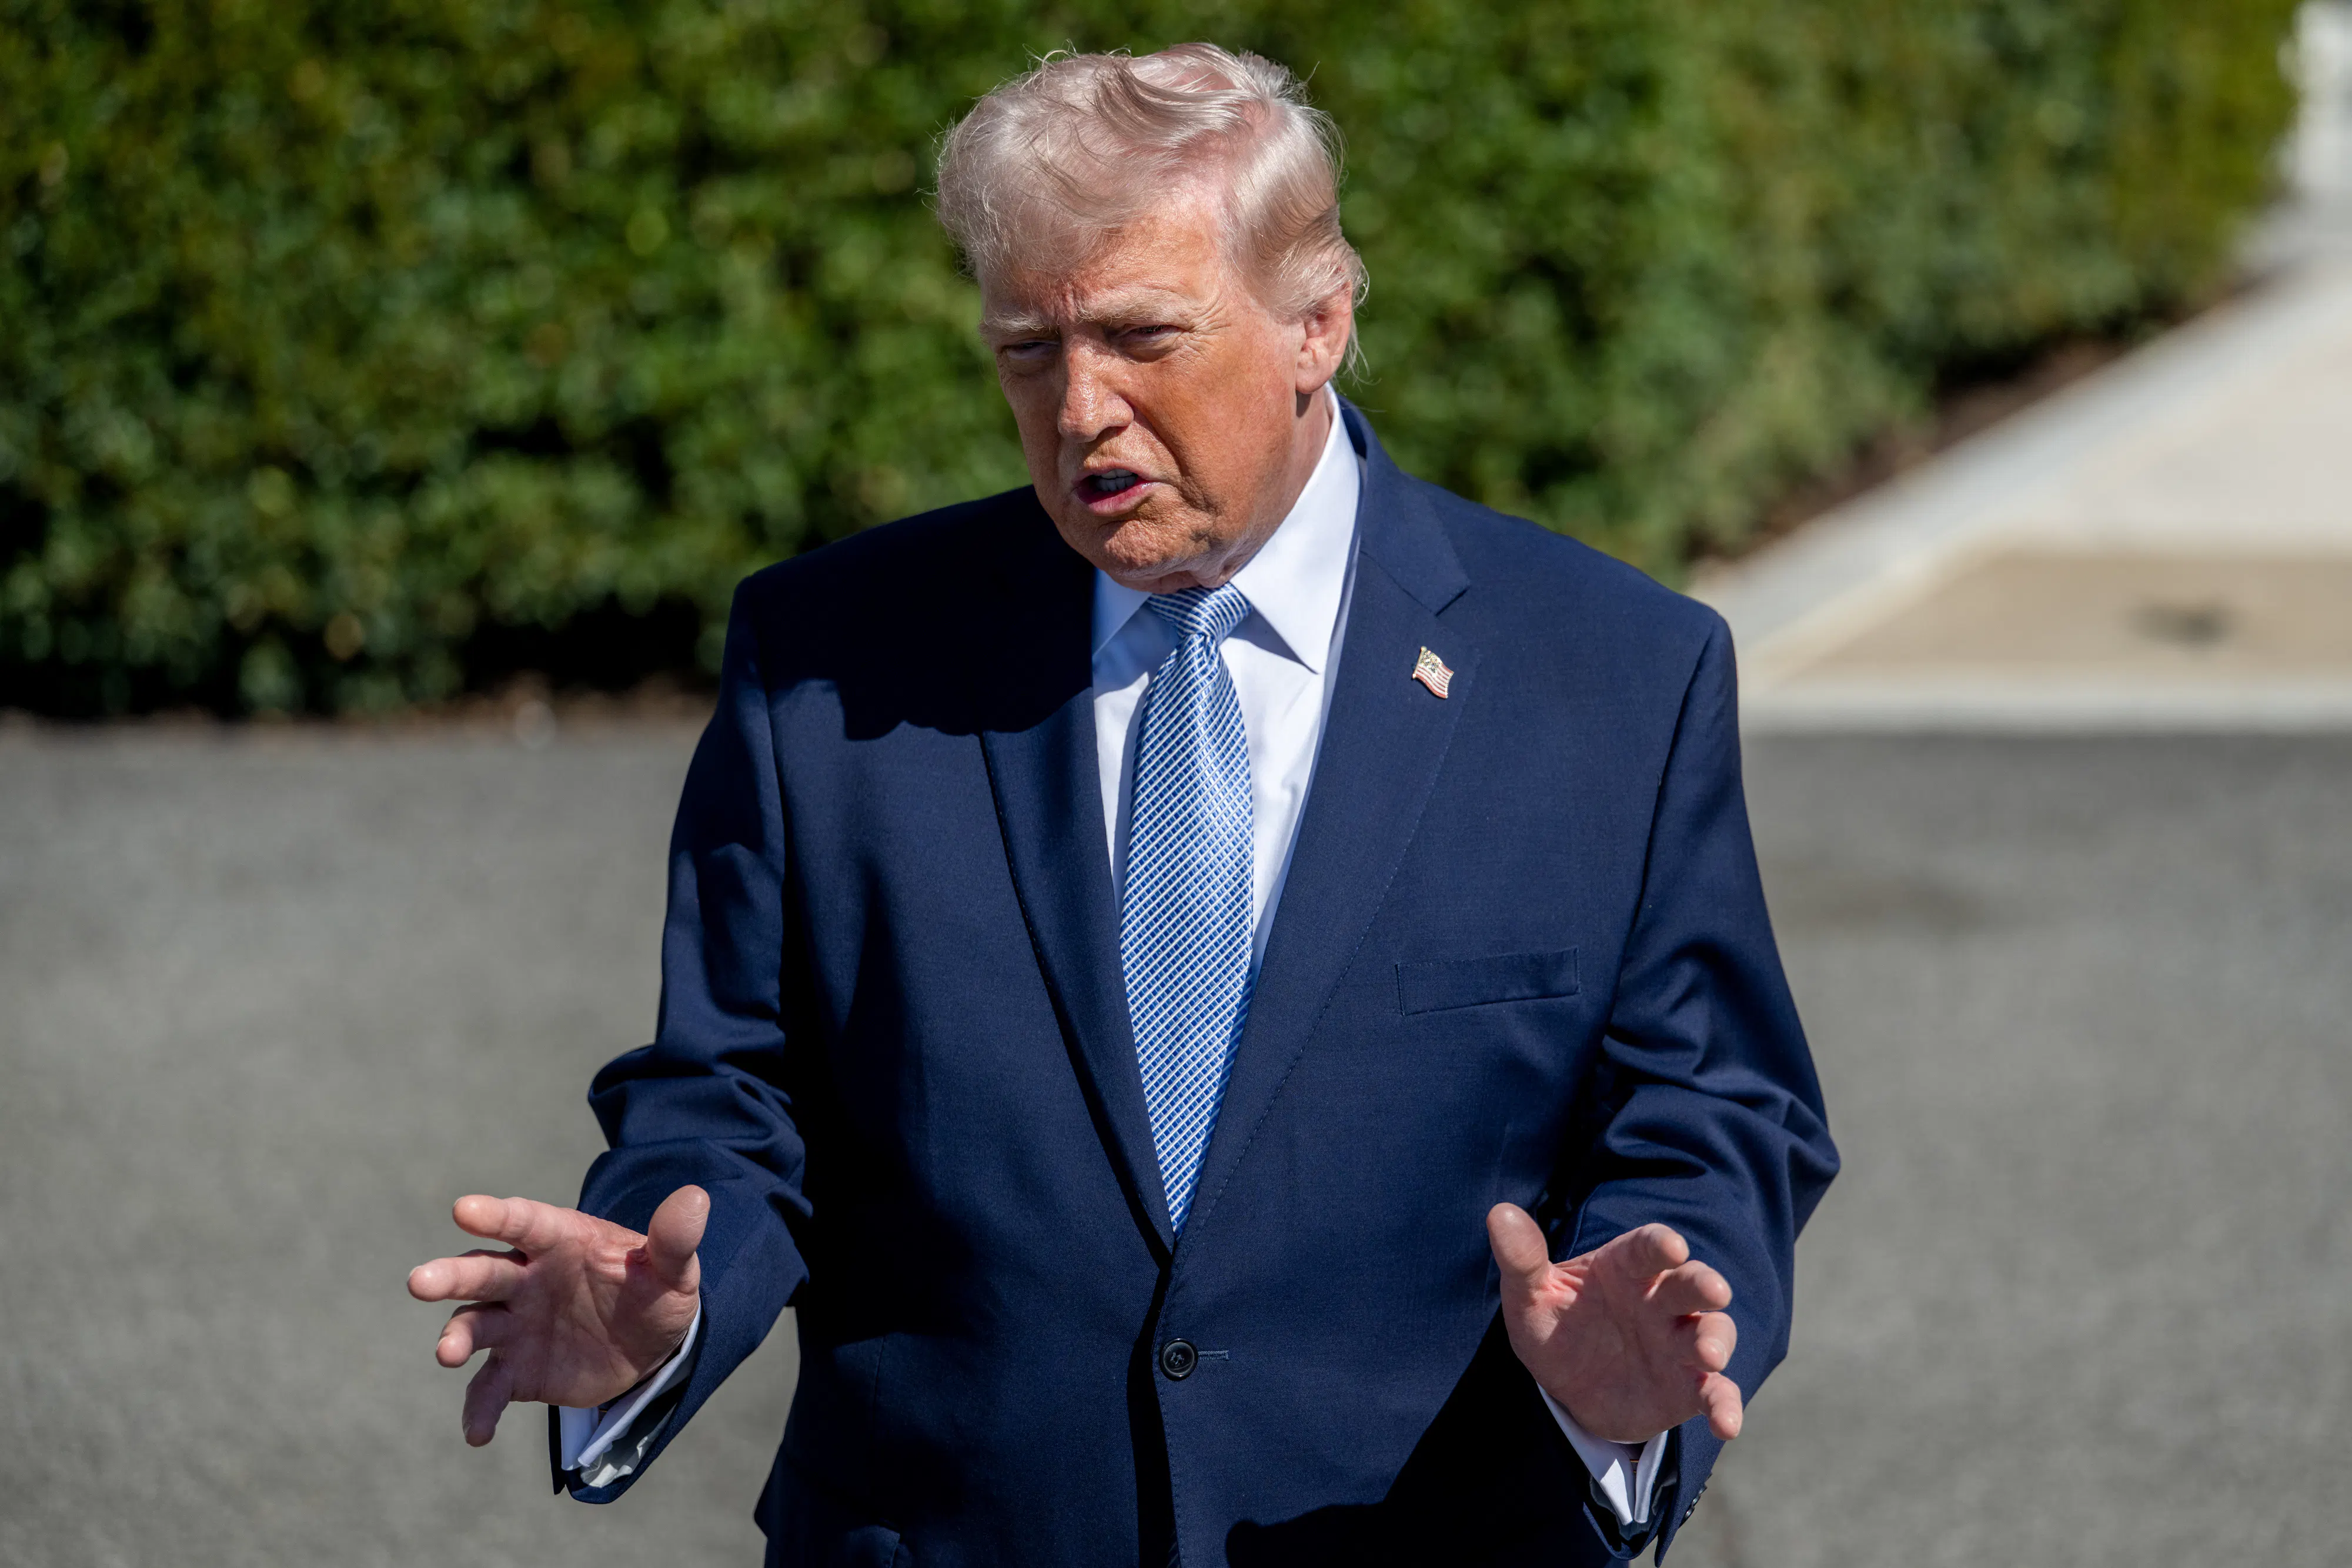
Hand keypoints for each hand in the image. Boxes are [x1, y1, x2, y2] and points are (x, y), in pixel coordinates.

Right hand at [407, 1185, 706, 1445]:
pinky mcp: (516, 1369)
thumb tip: (698, 1197)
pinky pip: (488, 1389)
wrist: (651, 1343)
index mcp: (559, 1241)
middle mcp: (526, 1278)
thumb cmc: (655, 1291)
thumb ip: (675, 1239)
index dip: (496, 1215)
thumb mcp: (674, 1269)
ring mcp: (516, 1324)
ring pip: (474, 1325)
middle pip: (482, 1272)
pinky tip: (477, 1434)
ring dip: (456, 1338)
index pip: (524, 1222)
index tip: (463, 1209)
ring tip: (447, 1353)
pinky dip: (478, 1410)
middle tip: (419, 1282)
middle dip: (450, 1276)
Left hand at [1487, 1204, 1741, 1444]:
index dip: (1661, 1244)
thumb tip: (1499, 1213)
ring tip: (1708, 1354)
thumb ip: (1521, 1259)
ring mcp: (1678, 1342)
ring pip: (1712, 1331)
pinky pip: (1714, 1391)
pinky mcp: (1688, 1386)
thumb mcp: (1530, 1297)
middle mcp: (1659, 1299)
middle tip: (1713, 1291)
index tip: (1671, 1246)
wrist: (1569, 1391)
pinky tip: (1726, 1424)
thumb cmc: (1556, 1328)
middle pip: (1690, 1283)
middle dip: (1704, 1284)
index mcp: (1625, 1267)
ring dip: (1716, 1339)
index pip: (1647, 1247)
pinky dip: (1725, 1405)